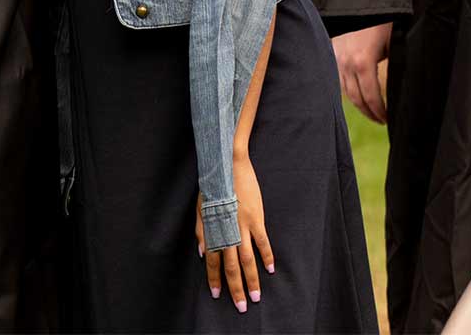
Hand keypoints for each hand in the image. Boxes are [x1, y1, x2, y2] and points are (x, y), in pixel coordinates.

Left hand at [196, 153, 274, 312]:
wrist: (228, 165)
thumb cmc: (213, 185)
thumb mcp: (201, 207)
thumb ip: (201, 231)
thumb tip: (203, 253)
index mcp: (212, 229)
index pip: (213, 261)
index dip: (214, 279)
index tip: (216, 295)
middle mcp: (226, 231)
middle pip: (231, 266)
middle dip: (235, 288)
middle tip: (240, 306)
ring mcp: (242, 225)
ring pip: (247, 259)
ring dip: (252, 279)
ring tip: (256, 297)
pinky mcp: (256, 218)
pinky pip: (262, 242)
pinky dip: (267, 257)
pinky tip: (270, 270)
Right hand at [333, 22, 391, 123]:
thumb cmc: (384, 21)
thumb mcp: (395, 45)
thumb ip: (395, 68)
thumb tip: (403, 91)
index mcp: (363, 63)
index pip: (370, 97)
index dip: (379, 112)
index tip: (387, 120)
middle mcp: (346, 62)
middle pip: (356, 98)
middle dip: (369, 112)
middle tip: (380, 120)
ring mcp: (337, 57)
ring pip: (345, 89)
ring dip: (358, 102)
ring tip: (370, 109)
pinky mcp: (332, 50)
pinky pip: (339, 76)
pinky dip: (349, 88)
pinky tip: (358, 91)